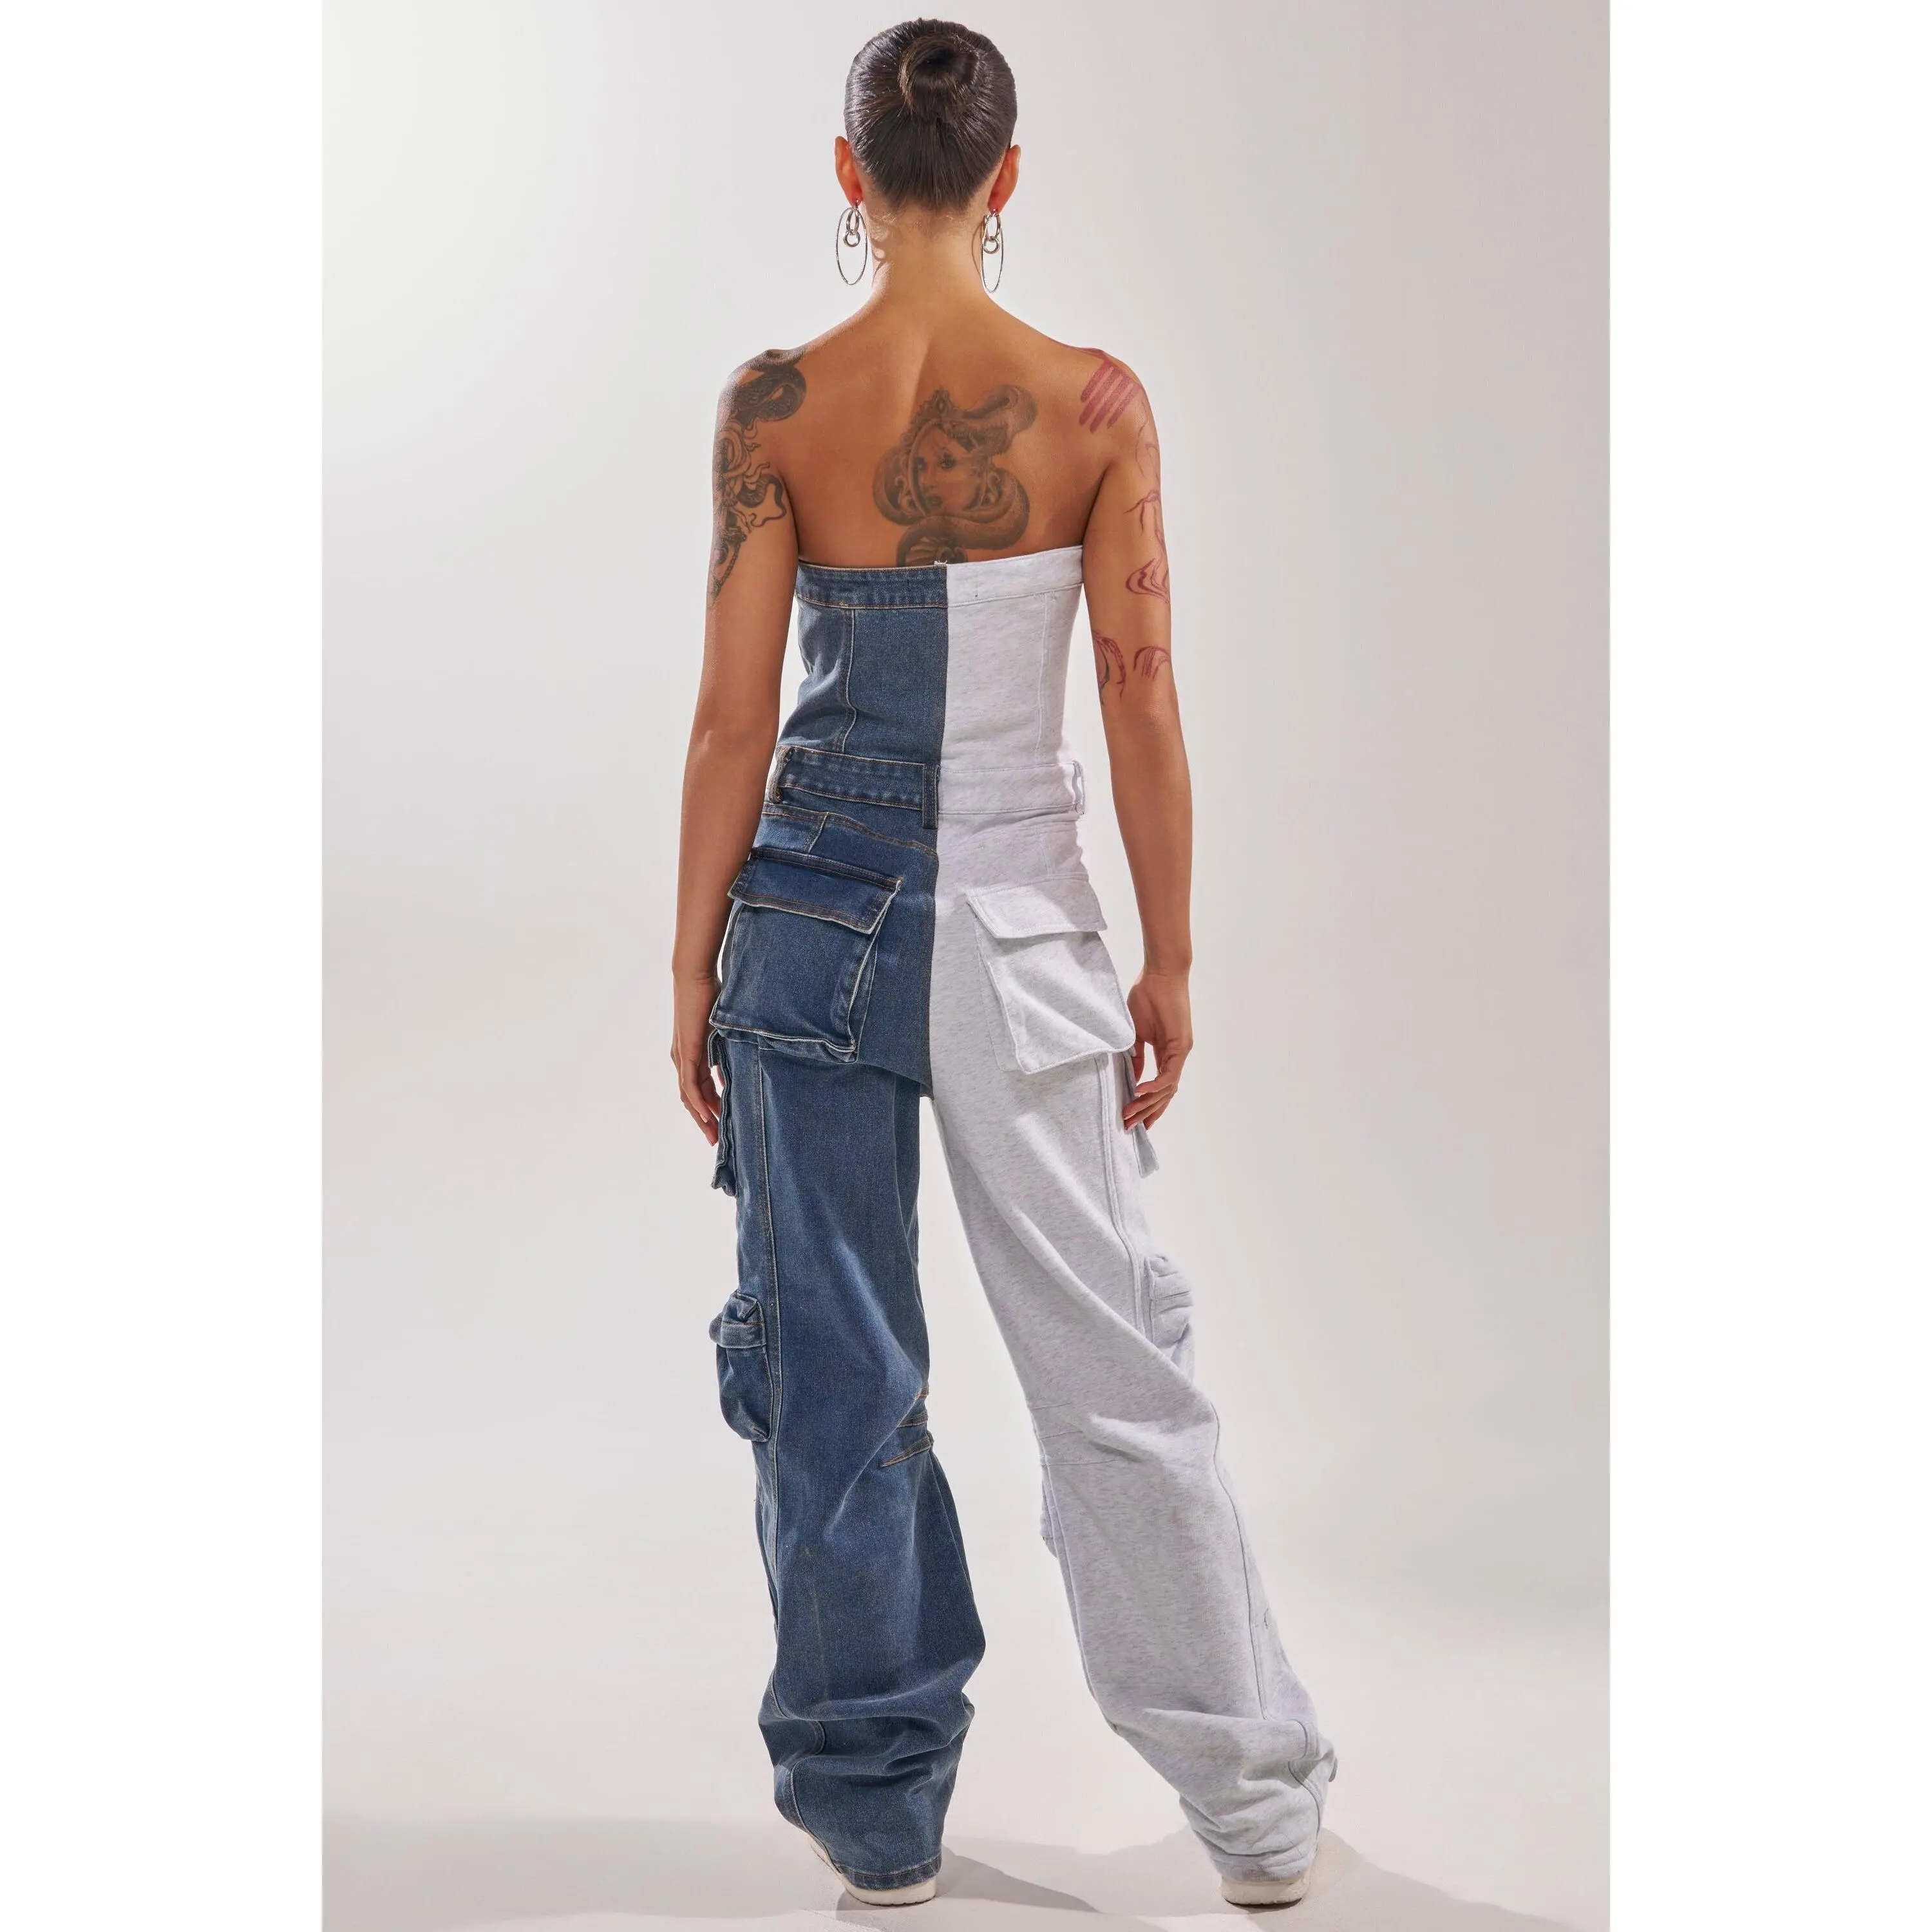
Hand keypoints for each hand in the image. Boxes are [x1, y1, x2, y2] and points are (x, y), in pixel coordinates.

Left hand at [671, 970, 721, 1144]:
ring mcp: (682, 1057)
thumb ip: (729, 1046)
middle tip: (718, 1141)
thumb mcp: (723, 1027)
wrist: (694, 976)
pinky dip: (698, 1103)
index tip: (723, 1125)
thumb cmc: (711, 994)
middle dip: (705, 1121)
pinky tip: (707, 1117)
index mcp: (691, 1054)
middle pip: (692, 1099)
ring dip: (702, 1118)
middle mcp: (683, 1059)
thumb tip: (743, 1060)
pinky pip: (690, 1086)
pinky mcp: (685, 1053)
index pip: (700, 1089)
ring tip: (714, 1136)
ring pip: (690, 1097)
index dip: (710, 1108)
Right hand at [1124, 968, 1192, 1130]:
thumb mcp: (1135, 1032)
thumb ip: (1134, 1055)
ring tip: (1130, 1115)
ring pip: (1167, 1088)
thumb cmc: (1147, 996)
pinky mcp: (1181, 1045)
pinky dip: (1155, 1086)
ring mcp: (1181, 1051)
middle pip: (1165, 1094)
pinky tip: (1140, 1094)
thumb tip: (1131, 1077)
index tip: (1134, 1119)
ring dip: (1148, 1103)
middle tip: (1129, 1127)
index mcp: (1165, 1052)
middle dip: (1147, 1112)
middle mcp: (1176, 1056)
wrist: (1160, 974)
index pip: (1159, 1086)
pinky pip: (1169, 1074)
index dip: (1148, 1104)